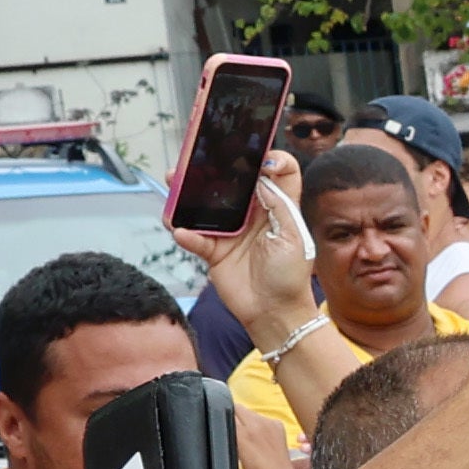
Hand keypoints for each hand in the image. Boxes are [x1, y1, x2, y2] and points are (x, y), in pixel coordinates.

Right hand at [170, 156, 316, 336]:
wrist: (276, 314)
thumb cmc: (291, 277)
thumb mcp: (294, 237)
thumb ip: (280, 204)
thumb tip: (262, 177)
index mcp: (276, 207)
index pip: (274, 173)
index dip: (267, 159)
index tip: (257, 155)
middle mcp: (250, 215)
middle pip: (228, 182)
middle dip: (211, 167)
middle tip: (195, 154)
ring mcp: (229, 231)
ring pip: (203, 204)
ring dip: (185, 193)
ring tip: (173, 181)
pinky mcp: (214, 251)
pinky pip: (193, 237)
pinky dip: (185, 233)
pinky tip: (180, 230)